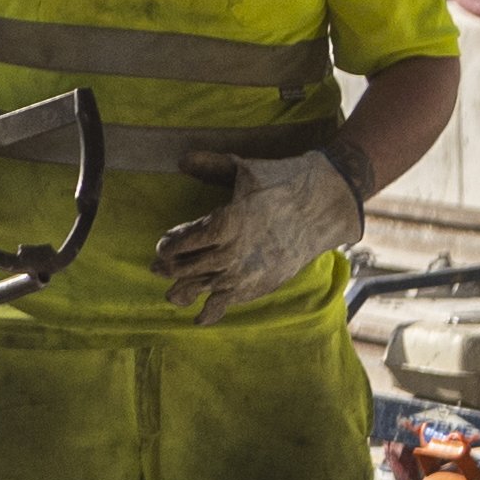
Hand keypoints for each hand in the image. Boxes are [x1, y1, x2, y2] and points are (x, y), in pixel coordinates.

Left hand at [157, 142, 365, 320]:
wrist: (323, 205)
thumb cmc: (281, 182)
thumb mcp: (243, 168)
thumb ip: (209, 165)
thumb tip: (181, 160)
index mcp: (222, 223)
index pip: (180, 241)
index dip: (168, 245)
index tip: (164, 244)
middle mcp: (229, 252)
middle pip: (184, 267)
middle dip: (167, 268)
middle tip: (157, 267)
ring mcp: (243, 272)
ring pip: (200, 289)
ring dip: (181, 292)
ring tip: (171, 296)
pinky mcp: (258, 286)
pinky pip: (226, 304)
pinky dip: (209, 313)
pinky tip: (199, 318)